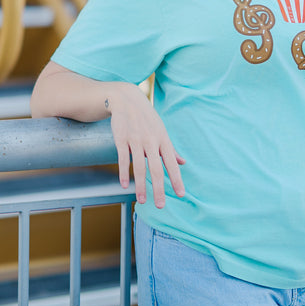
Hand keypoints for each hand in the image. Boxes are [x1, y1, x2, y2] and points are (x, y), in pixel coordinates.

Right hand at [105, 86, 185, 207]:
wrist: (126, 100)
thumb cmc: (147, 118)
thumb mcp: (162, 131)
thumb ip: (171, 149)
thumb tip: (183, 162)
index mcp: (163, 140)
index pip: (171, 163)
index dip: (176, 179)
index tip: (181, 194)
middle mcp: (151, 141)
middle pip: (156, 169)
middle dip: (159, 189)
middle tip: (160, 205)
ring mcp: (135, 140)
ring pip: (138, 166)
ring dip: (140, 185)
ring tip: (142, 200)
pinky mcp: (121, 139)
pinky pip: (122, 158)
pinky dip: (123, 172)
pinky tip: (125, 185)